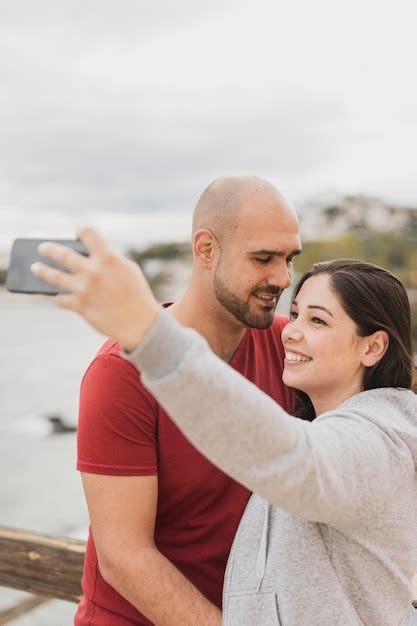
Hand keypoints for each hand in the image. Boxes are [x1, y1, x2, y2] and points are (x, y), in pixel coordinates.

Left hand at [30, 227, 159, 350]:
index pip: (89, 234)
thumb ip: (108, 261)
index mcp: (108, 259)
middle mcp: (93, 272)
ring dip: (42, 271)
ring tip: (36, 268)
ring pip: (54, 277)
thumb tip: (84, 258)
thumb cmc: (137, 294)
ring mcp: (84, 290)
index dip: (82, 231)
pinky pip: (61, 299)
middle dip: (49, 249)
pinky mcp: (80, 307)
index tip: (77, 233)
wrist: (141, 324)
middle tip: (42, 248)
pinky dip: (59, 297)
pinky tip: (57, 296)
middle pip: (63, 254)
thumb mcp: (128, 270)